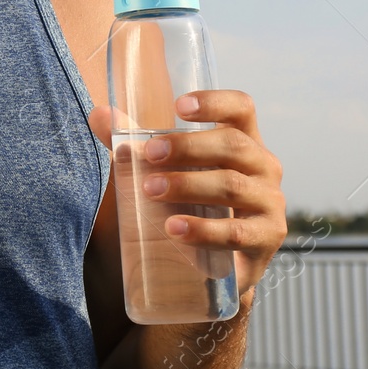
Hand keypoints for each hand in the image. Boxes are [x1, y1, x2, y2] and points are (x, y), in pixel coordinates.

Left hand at [101, 89, 285, 297]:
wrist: (216, 266)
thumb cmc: (192, 202)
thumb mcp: (168, 170)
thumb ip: (133, 142)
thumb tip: (98, 114)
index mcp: (243, 140)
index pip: (241, 108)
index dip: (214, 102)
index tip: (178, 107)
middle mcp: (263, 166)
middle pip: (233, 144)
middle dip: (188, 147)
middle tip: (149, 155)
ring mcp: (270, 202)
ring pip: (233, 186)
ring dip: (189, 185)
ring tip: (150, 191)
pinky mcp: (266, 239)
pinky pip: (237, 232)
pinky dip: (204, 230)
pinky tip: (174, 228)